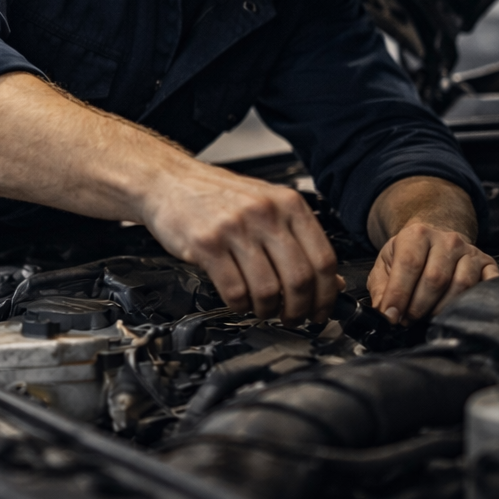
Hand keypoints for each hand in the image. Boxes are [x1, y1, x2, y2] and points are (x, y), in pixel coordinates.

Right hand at [139, 163, 342, 324]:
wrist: (169, 181)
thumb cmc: (218, 195)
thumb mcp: (266, 205)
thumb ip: (297, 237)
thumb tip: (329, 279)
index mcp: (287, 203)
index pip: (322, 258)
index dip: (326, 294)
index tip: (322, 310)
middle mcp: (264, 212)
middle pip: (299, 278)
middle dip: (299, 309)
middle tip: (293, 318)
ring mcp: (235, 227)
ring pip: (268, 289)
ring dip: (268, 310)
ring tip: (263, 309)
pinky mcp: (207, 244)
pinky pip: (234, 290)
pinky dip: (240, 305)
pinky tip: (239, 301)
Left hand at [366, 221, 498, 323]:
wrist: (435, 240)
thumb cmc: (409, 256)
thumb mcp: (386, 265)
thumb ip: (381, 288)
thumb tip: (385, 313)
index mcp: (417, 234)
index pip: (409, 264)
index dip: (399, 294)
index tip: (392, 317)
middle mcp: (447, 240)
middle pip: (436, 278)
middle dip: (419, 306)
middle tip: (408, 321)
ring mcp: (470, 251)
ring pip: (461, 285)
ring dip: (442, 309)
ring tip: (428, 318)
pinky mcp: (487, 264)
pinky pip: (488, 285)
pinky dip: (476, 302)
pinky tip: (461, 314)